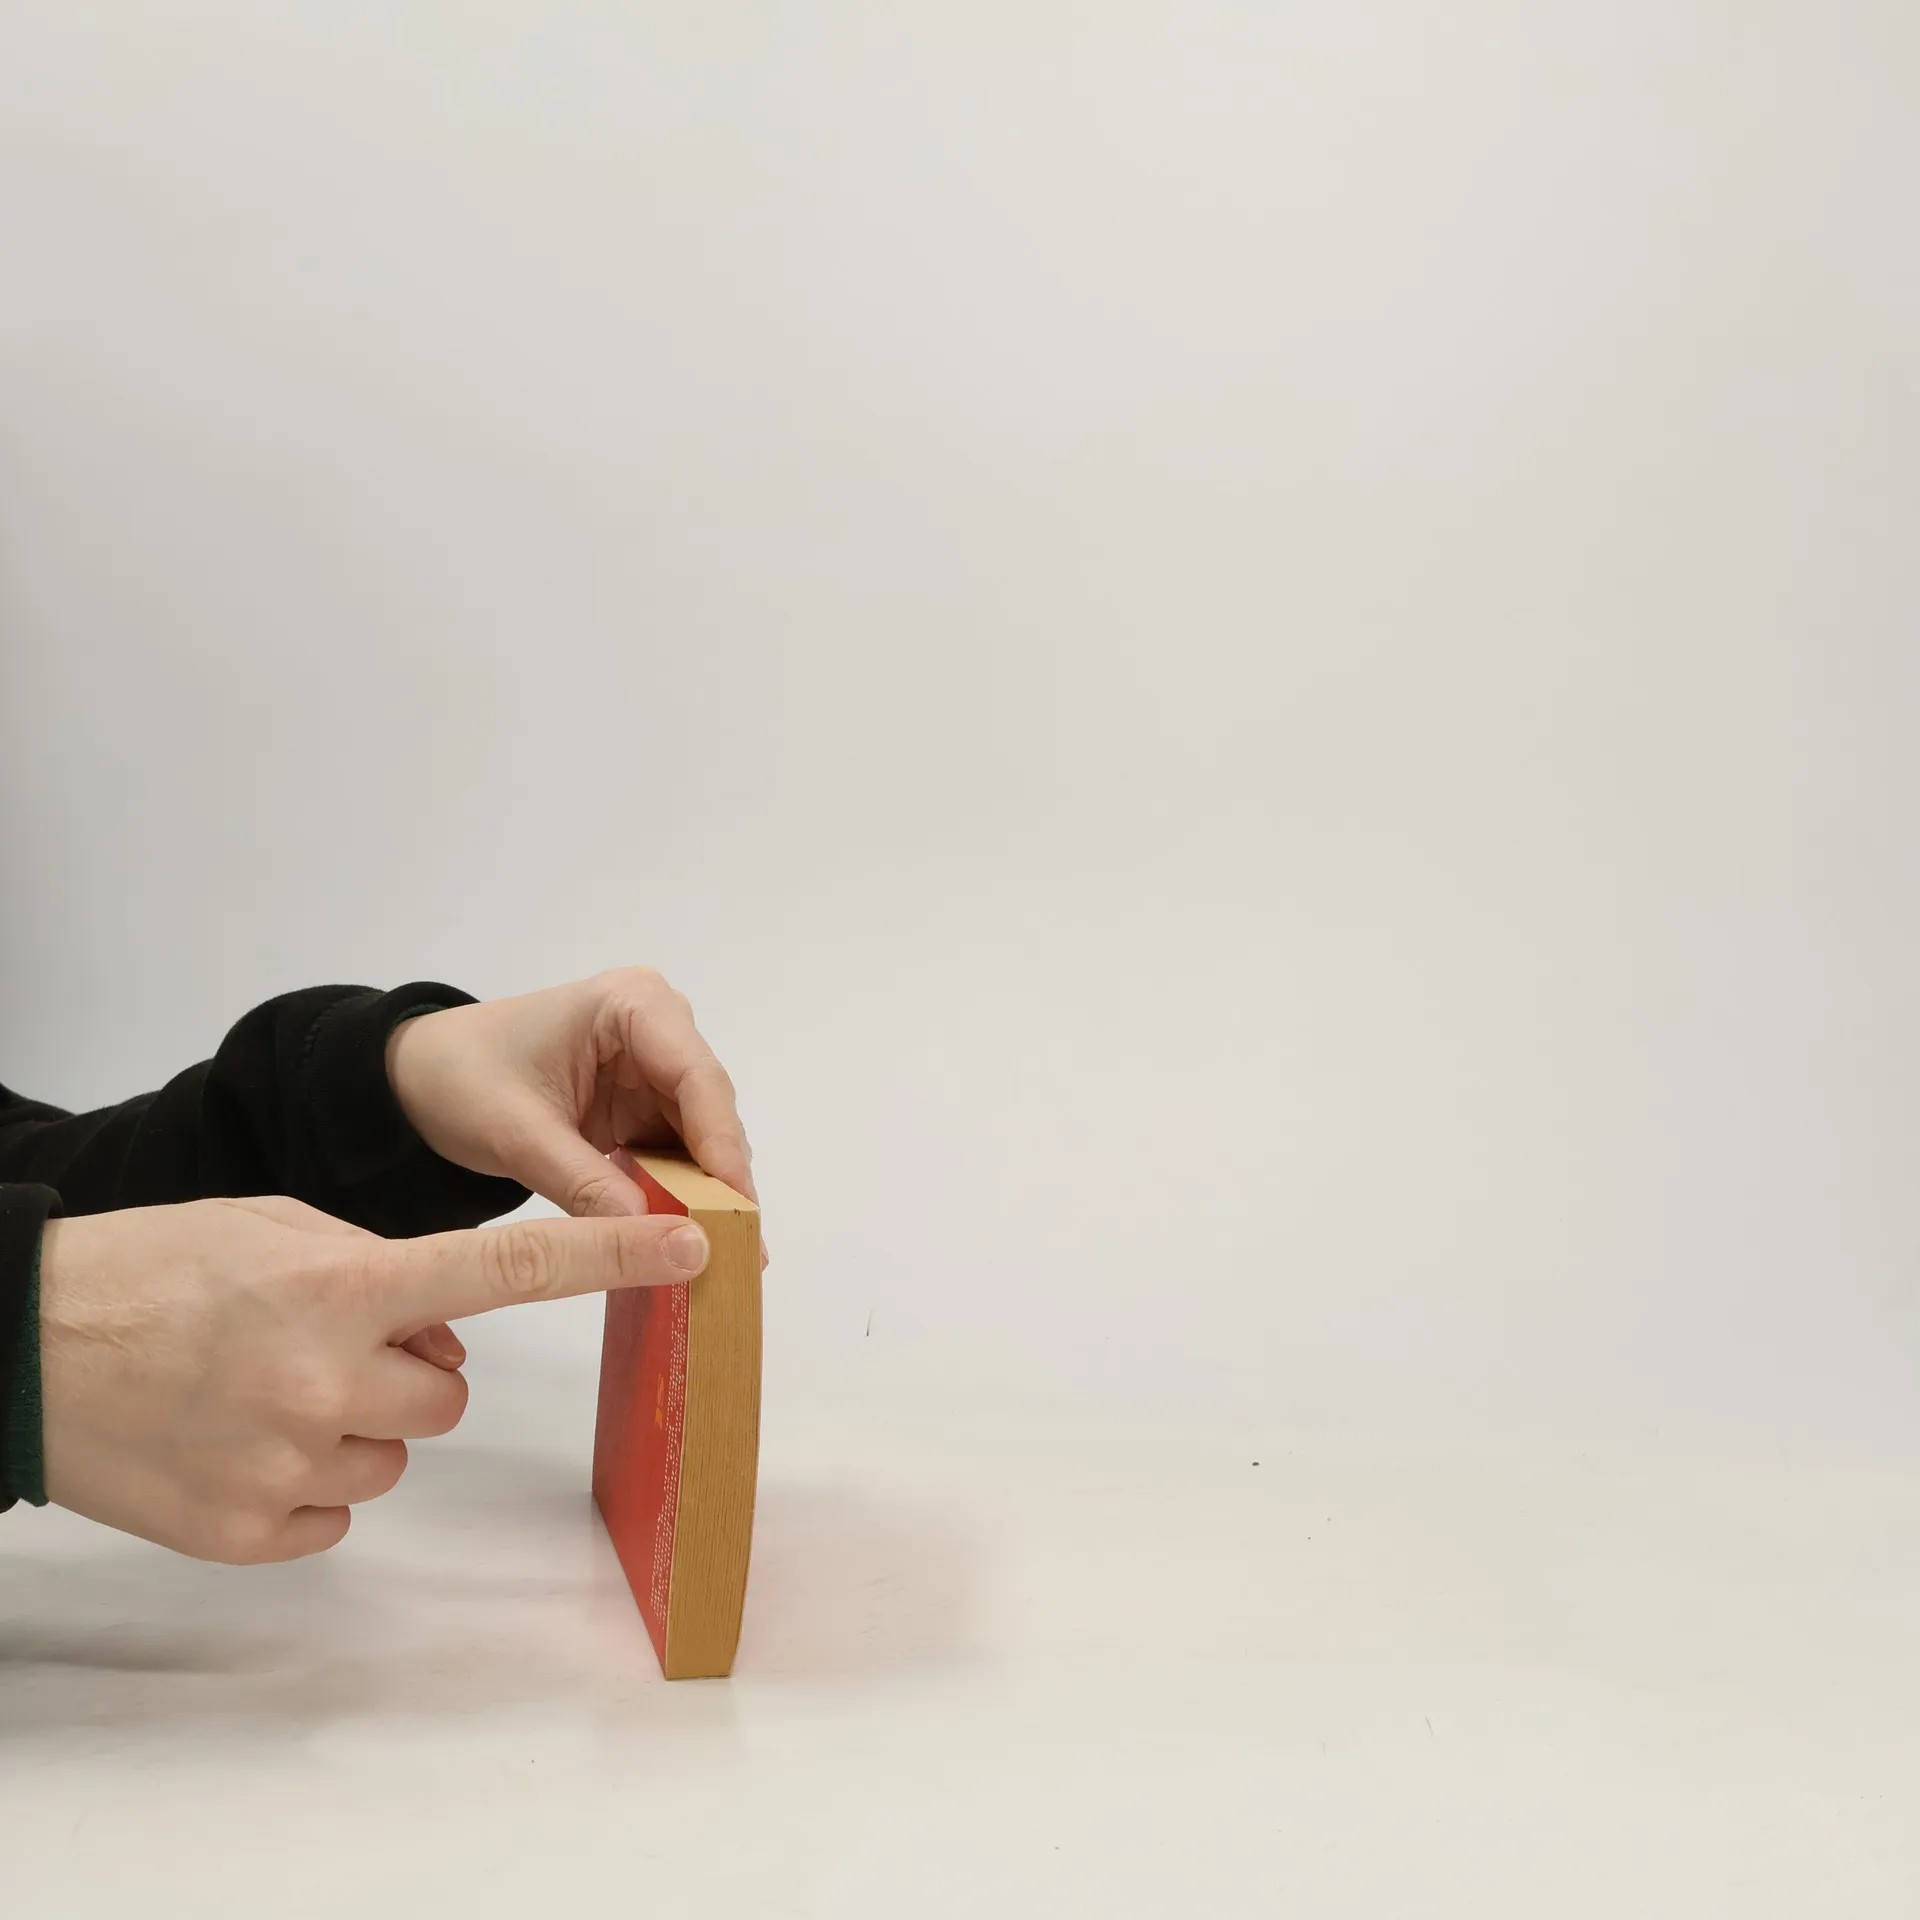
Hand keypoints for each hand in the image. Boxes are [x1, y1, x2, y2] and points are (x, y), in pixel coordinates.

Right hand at [39, 1195, 709, 1562]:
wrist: (21, 1348)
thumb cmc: (155, 1271)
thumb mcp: (278, 1230)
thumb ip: (382, 1269)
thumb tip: (450, 1330)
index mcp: (344, 1284)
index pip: (511, 1268)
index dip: (613, 1259)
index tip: (695, 1250)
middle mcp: (328, 1376)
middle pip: (449, 1388)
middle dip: (411, 1363)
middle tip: (324, 1341)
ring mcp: (287, 1463)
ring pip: (397, 1450)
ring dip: (355, 1421)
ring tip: (263, 1387)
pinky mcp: (249, 1531)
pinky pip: (337, 1511)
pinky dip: (305, 1481)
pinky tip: (240, 1441)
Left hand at [385, 969, 755, 1219]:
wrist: (418, 1077)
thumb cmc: (458, 1079)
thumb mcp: (517, 1133)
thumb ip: (585, 1183)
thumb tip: (652, 1238)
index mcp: (632, 1004)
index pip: (696, 1077)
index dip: (721, 1145)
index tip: (736, 1211)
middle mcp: (659, 1026)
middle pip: (710, 1108)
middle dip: (723, 1180)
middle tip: (742, 1250)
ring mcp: (654, 1066)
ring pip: (702, 1135)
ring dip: (709, 1193)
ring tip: (729, 1257)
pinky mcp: (643, 1103)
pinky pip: (677, 1151)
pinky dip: (683, 1194)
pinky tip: (692, 1237)